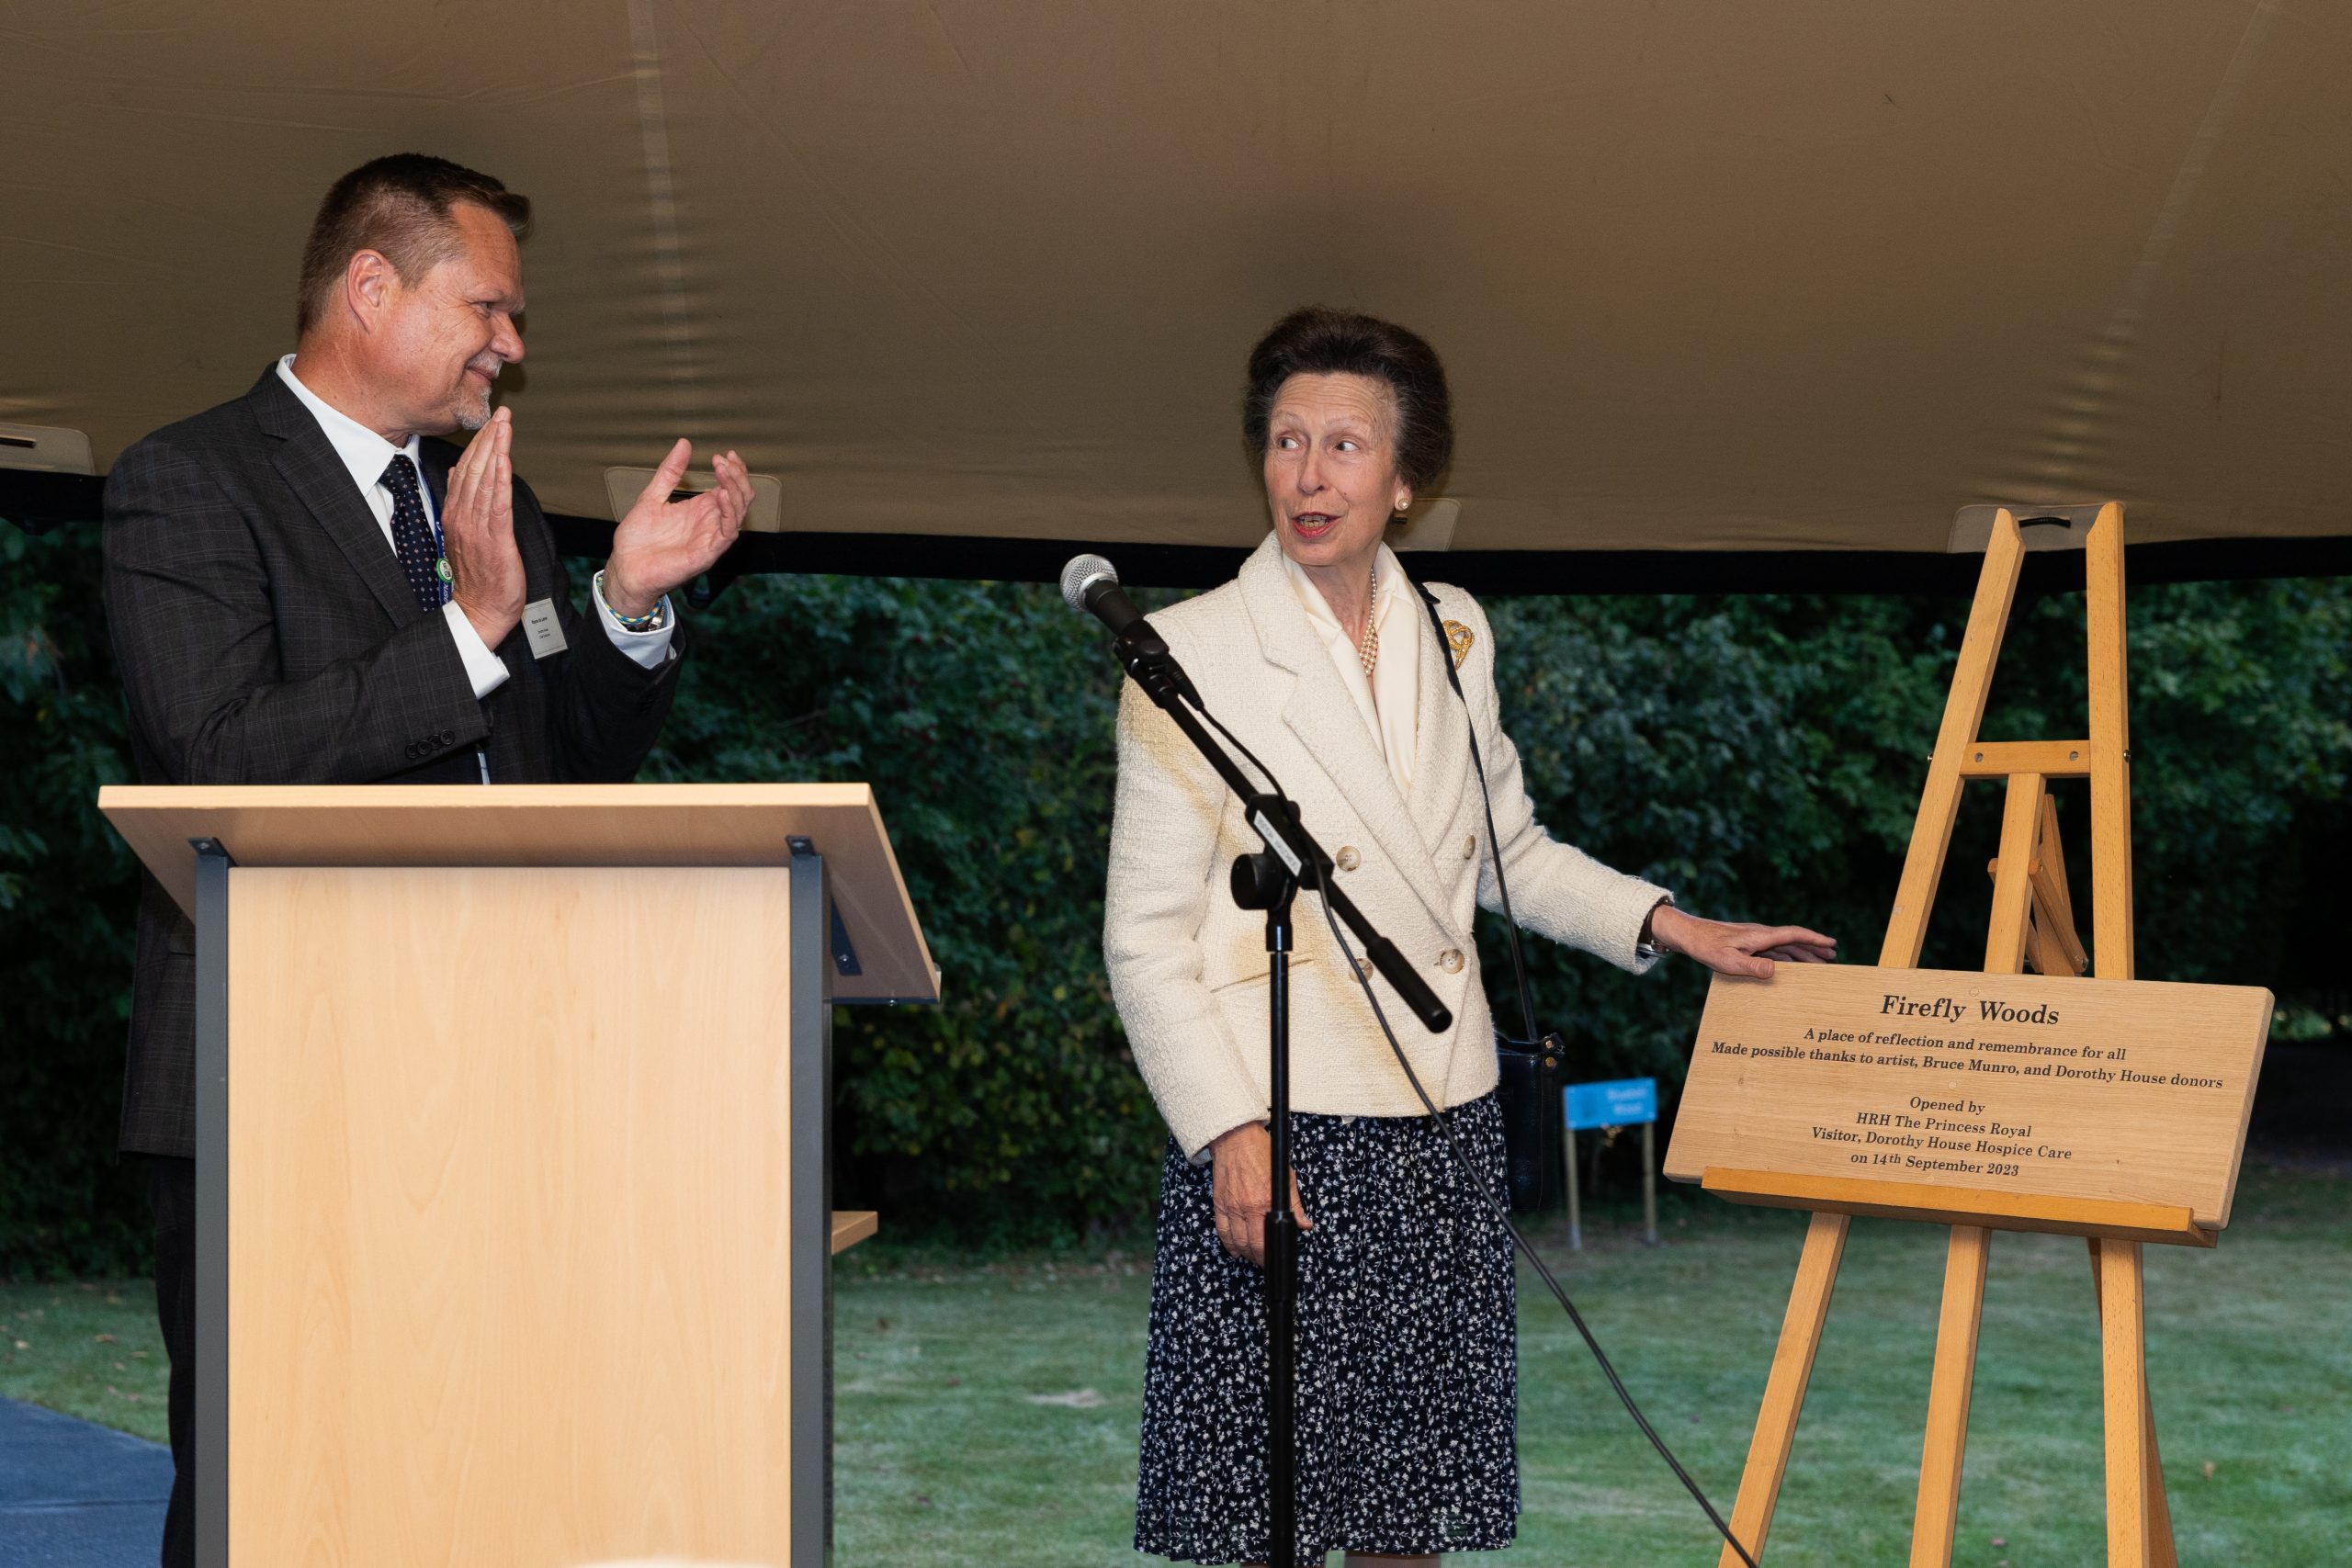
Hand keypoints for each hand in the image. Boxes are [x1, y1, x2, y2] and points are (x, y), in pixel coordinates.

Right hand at [443, 407, 525, 645]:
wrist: (478, 610)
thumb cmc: (477, 576)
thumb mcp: (462, 533)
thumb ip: (459, 502)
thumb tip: (457, 472)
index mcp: (455, 513)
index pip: (466, 470)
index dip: (479, 444)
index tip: (491, 421)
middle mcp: (463, 516)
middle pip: (474, 469)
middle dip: (489, 438)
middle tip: (502, 412)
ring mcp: (477, 527)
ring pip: (485, 481)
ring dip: (496, 450)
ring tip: (505, 426)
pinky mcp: (494, 540)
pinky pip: (497, 504)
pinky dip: (500, 480)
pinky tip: (505, 460)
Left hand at [603, 440, 752, 616]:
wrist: (625, 568)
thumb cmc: (637, 539)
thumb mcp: (651, 497)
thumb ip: (670, 472)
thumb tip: (684, 444)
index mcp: (700, 510)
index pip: (729, 488)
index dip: (734, 471)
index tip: (726, 454)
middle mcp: (709, 523)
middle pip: (740, 498)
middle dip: (737, 477)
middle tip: (724, 461)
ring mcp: (710, 539)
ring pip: (738, 513)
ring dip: (734, 490)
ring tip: (723, 471)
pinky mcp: (707, 554)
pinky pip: (727, 533)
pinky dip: (728, 513)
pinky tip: (720, 494)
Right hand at [1208, 1122, 1312, 1267]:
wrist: (1236, 1138)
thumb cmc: (1262, 1153)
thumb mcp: (1286, 1177)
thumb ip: (1294, 1204)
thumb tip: (1304, 1224)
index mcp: (1264, 1202)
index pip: (1267, 1240)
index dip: (1271, 1254)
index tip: (1275, 1258)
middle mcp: (1246, 1207)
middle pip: (1251, 1245)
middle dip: (1258, 1258)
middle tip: (1264, 1261)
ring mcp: (1231, 1206)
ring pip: (1236, 1241)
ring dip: (1244, 1253)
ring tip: (1252, 1256)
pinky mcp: (1219, 1203)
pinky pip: (1221, 1230)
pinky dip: (1228, 1243)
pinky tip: (1235, 1249)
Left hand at [1651, 904, 1836, 978]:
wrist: (1688, 935)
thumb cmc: (1706, 947)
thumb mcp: (1728, 961)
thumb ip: (1752, 967)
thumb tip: (1776, 970)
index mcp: (1760, 936)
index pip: (1794, 935)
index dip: (1814, 939)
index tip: (1832, 943)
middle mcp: (1760, 935)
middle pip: (1793, 940)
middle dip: (1814, 948)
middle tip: (1833, 956)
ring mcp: (1754, 940)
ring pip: (1784, 946)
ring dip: (1801, 954)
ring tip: (1818, 963)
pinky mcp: (1746, 945)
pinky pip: (1772, 951)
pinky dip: (1785, 958)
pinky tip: (1789, 967)